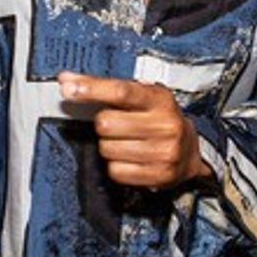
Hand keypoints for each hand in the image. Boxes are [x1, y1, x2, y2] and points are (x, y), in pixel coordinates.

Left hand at [60, 72, 207, 189]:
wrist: (190, 151)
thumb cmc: (158, 119)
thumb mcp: (140, 96)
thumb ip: (103, 87)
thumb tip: (67, 81)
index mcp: (159, 99)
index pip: (121, 91)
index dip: (91, 89)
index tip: (68, 88)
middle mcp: (166, 125)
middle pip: (106, 123)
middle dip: (103, 124)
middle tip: (117, 125)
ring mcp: (165, 152)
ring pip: (107, 149)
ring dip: (109, 146)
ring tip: (126, 141)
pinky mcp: (160, 175)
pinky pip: (115, 171)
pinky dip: (116, 166)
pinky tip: (130, 158)